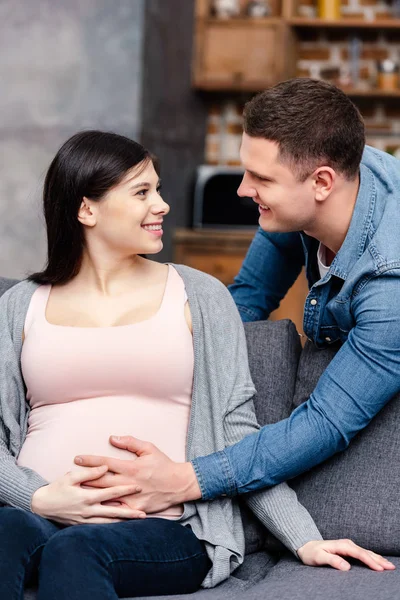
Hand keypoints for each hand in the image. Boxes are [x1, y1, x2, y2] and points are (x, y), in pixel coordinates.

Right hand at [31, 465, 145, 524]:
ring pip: (109, 522)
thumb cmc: (57, 488)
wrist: (41, 506)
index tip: (138, 487)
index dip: (125, 490)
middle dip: (129, 512)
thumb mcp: (71, 477)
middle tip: (144, 513)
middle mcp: (88, 511)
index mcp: (86, 497)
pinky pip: (101, 527)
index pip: (110, 493)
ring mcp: (86, 520)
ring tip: (137, 521)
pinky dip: (112, 526)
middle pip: (114, 511)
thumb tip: (105, 467)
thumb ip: (90, 472)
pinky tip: (122, 524)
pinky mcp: (83, 526)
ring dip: (124, 521)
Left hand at [74, 436, 200, 512]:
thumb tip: (112, 438)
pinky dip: (104, 510)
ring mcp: (131, 497)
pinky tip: (92, 510)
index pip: (105, 462)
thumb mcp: (149, 448)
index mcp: (131, 466)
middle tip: (68, 477)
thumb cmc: (163, 464)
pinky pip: (117, 510)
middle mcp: (129, 482)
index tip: (77, 458)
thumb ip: (130, 442)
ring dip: (90, 494)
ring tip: (75, 493)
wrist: (179, 484)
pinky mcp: (135, 508)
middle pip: (101, 481)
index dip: (89, 460)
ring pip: (106, 496)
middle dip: (83, 478)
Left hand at [297, 539, 395, 571]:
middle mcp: (346, 544)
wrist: (305, 546)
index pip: (359, 553)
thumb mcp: (319, 557)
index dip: (370, 561)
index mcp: (341, 545)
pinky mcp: (347, 549)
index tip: (379, 569)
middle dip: (379, 559)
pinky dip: (372, 557)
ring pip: (366, 552)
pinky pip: (363, 553)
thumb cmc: (311, 553)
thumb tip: (346, 567)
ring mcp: (348, 546)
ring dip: (377, 558)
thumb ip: (332, 561)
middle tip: (391, 567)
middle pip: (365, 552)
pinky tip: (377, 560)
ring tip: (388, 565)